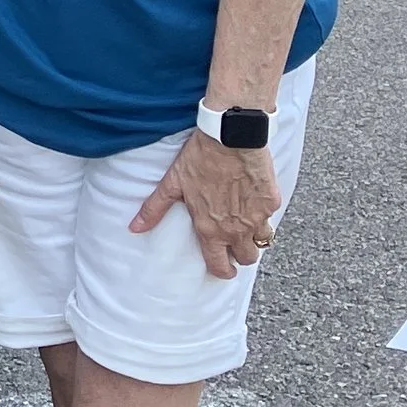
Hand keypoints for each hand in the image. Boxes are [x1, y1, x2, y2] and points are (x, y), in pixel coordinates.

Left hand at [129, 130, 280, 279]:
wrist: (231, 136)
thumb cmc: (200, 158)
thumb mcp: (173, 183)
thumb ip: (154, 209)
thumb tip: (135, 228)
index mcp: (211, 229)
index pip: (220, 266)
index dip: (222, 271)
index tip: (224, 269)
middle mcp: (236, 229)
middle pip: (247, 257)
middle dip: (241, 254)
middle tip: (235, 243)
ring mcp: (257, 217)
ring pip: (262, 241)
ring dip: (255, 237)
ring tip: (246, 224)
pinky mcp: (271, 202)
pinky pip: (269, 216)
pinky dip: (263, 212)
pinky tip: (254, 200)